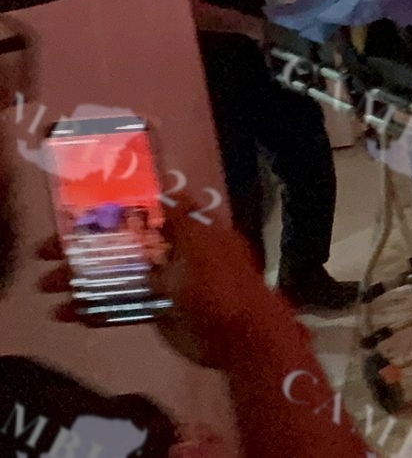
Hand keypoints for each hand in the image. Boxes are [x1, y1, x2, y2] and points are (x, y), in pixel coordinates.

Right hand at [37, 195, 299, 370]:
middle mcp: (177, 253)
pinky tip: (66, 313)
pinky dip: (96, 310)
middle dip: (86, 248)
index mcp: (192, 231)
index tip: (76, 216)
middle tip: (45, 254)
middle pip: (125, 245)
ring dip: (82, 281)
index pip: (145, 213)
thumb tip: (155, 194)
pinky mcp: (161, 313)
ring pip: (118, 277)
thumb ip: (173, 223)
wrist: (242, 339)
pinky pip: (123, 308)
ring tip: (46, 288)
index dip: (111, 212)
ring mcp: (167, 284)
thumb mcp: (198, 248)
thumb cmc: (223, 287)